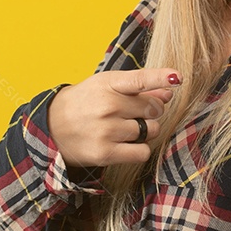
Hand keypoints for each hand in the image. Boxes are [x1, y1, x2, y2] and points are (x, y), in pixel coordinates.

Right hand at [47, 68, 181, 167]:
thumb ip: (139, 89)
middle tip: (134, 113)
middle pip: (153, 108)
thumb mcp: (107, 87)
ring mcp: (106, 130)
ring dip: (146, 130)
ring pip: (151, 130)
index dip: (161, 78)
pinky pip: (142, 152)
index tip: (177, 77)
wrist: (53, 126)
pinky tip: (126, 144)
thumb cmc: (86, 103)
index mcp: (108, 84)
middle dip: (151, 111)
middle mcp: (107, 105)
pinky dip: (140, 149)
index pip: (140, 79)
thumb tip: (169, 93)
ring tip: (125, 128)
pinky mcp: (105, 153)